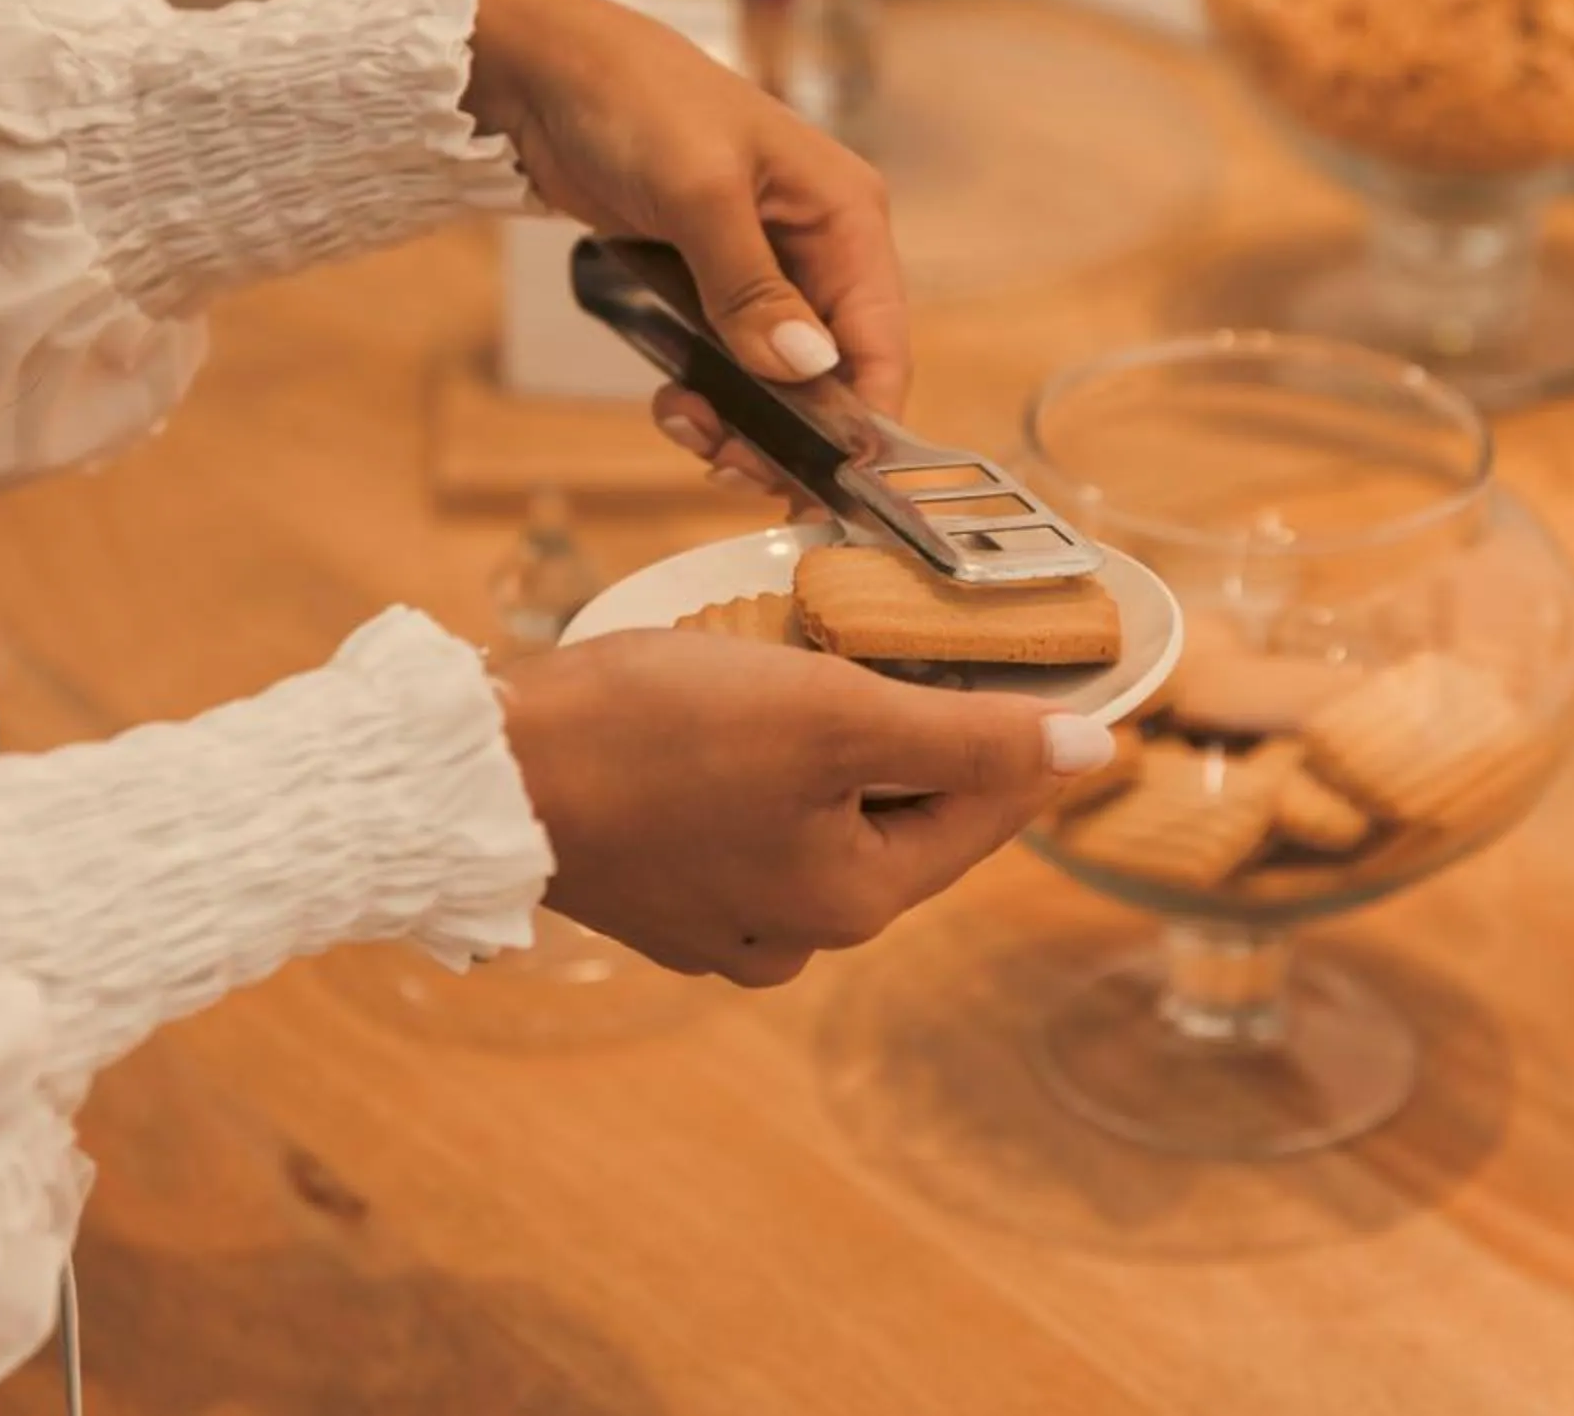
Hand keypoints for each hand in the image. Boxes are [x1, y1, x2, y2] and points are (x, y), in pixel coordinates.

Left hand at [466, 0, 899, 496]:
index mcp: (845, 214)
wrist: (544, 70)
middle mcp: (819, 244)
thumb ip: (750, 286)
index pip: (882, 343)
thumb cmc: (632, 100)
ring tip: (685, 425)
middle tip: (723, 463)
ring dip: (740, 419)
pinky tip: (672, 399)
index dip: (860, 422)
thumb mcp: (697, 191)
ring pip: (781, 377)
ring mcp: (766, 265)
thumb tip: (804, 368)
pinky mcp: (712, 279)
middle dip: (786, 430)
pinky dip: (709, 394)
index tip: (812, 484)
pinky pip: (732, 361)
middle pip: (834, 373)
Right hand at [497, 631, 1115, 984]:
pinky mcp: (657, 890)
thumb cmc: (654, 735)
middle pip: (898, 813)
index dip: (1019, 728)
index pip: (980, 809)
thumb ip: (967, 738)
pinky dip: (759, 764)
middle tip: (918, 637)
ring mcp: (718, 921)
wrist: (480, 771)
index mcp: (852, 903)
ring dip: (832, 743)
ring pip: (819, 814)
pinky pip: (745, 820)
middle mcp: (793, 934)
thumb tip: (1093, 752)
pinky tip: (735, 706)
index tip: (1042, 661)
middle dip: (913, 729)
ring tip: (821, 658)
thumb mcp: (833, 715)